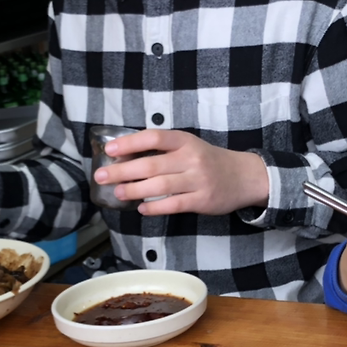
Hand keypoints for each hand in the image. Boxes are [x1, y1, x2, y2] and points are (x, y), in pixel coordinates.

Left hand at [95, 130, 268, 216]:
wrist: (244, 176)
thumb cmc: (209, 161)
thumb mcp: (190, 146)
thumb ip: (164, 151)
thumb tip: (125, 157)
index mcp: (185, 141)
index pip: (154, 138)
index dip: (130, 143)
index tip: (109, 150)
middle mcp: (191, 158)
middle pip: (151, 165)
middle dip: (122, 171)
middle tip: (101, 177)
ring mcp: (197, 180)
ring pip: (159, 186)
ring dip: (135, 190)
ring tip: (118, 193)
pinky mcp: (202, 200)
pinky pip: (173, 205)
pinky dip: (155, 208)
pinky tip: (141, 209)